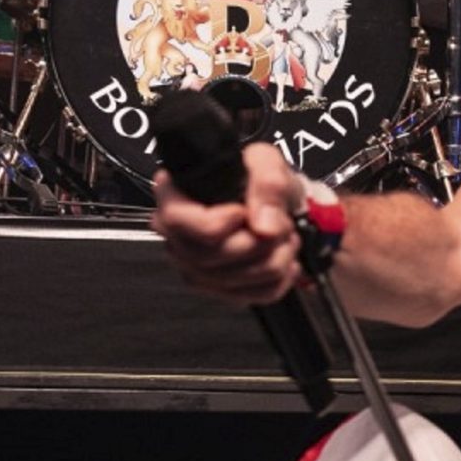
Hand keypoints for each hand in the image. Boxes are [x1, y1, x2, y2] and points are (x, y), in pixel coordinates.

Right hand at [152, 140, 303, 304]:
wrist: (275, 202)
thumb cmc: (258, 179)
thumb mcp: (267, 163)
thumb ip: (269, 185)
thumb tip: (265, 228)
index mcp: (175, 198)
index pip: (176, 222)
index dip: (216, 223)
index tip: (243, 211)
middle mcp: (178, 237)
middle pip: (208, 257)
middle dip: (258, 243)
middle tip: (281, 224)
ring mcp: (195, 267)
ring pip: (231, 281)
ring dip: (273, 261)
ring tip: (285, 238)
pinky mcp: (218, 289)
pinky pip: (248, 297)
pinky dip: (277, 281)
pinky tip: (283, 259)